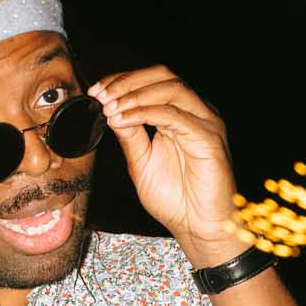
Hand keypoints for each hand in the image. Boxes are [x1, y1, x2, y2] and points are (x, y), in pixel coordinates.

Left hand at [91, 65, 243, 265]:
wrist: (198, 229)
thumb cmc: (175, 200)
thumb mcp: (141, 162)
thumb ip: (130, 136)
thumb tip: (111, 109)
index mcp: (181, 115)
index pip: (153, 82)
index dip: (123, 81)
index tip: (95, 91)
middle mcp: (196, 113)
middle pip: (164, 76)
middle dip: (127, 81)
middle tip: (100, 94)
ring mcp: (206, 122)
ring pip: (171, 89)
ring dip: (134, 95)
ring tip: (109, 106)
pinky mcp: (209, 138)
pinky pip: (174, 115)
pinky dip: (145, 112)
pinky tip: (123, 120)